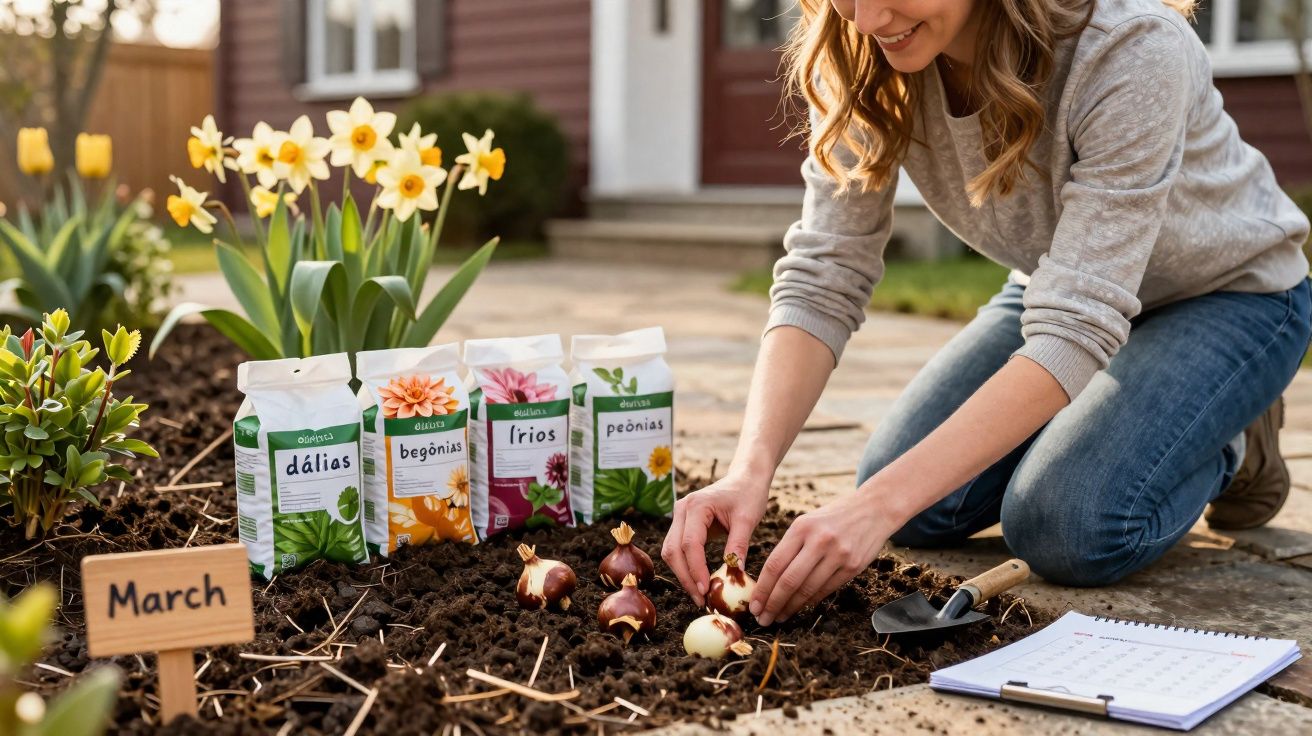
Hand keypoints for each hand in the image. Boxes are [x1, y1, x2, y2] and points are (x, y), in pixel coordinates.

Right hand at [661, 472, 768, 606]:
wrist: (745, 479)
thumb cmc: (748, 495)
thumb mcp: (748, 519)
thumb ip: (738, 545)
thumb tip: (734, 573)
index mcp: (696, 505)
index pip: (689, 544)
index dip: (696, 570)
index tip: (706, 590)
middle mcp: (681, 510)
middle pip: (673, 550)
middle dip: (685, 578)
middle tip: (701, 600)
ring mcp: (679, 517)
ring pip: (671, 552)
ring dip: (683, 575)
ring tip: (700, 595)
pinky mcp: (683, 525)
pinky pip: (678, 550)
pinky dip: (686, 567)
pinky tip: (699, 582)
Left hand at [750, 491, 892, 625]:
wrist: (873, 509)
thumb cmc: (832, 518)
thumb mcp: (807, 522)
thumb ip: (790, 547)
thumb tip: (768, 581)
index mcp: (801, 527)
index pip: (775, 564)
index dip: (762, 589)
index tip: (753, 605)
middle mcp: (819, 541)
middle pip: (789, 581)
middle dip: (773, 604)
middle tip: (762, 619)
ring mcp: (838, 554)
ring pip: (808, 589)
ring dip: (791, 607)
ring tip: (779, 617)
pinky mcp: (853, 566)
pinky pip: (826, 590)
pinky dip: (810, 601)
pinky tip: (800, 607)